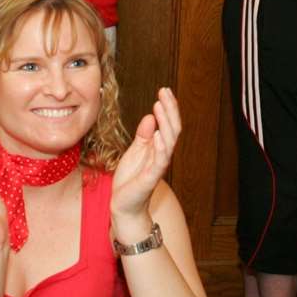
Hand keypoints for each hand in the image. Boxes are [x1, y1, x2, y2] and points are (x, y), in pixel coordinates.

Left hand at [111, 87, 180, 224]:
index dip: (168, 108)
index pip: (168, 124)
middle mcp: (162, 155)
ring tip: (160, 106)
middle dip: (170, 109)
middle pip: (172, 129)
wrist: (124, 206)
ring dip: (166, 123)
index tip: (163, 90)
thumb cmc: (130, 180)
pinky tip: (157, 133)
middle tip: (164, 91)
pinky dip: (160, 146)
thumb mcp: (134, 151)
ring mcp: (158, 166)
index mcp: (159, 148)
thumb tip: (150, 117)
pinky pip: (160, 160)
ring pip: (169, 141)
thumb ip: (143, 136)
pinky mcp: (151, 177)